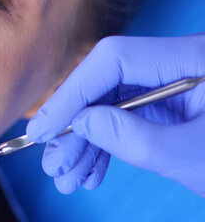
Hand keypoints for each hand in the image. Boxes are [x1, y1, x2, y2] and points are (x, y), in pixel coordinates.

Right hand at [26, 34, 204, 196]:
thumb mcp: (193, 157)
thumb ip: (134, 138)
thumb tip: (83, 121)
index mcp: (196, 59)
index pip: (116, 59)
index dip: (73, 92)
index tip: (46, 127)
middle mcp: (181, 63)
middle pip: (109, 82)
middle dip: (78, 126)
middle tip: (53, 163)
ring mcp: (176, 85)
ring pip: (114, 103)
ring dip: (88, 142)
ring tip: (67, 176)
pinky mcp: (174, 106)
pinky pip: (130, 118)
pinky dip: (108, 145)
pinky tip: (92, 170)